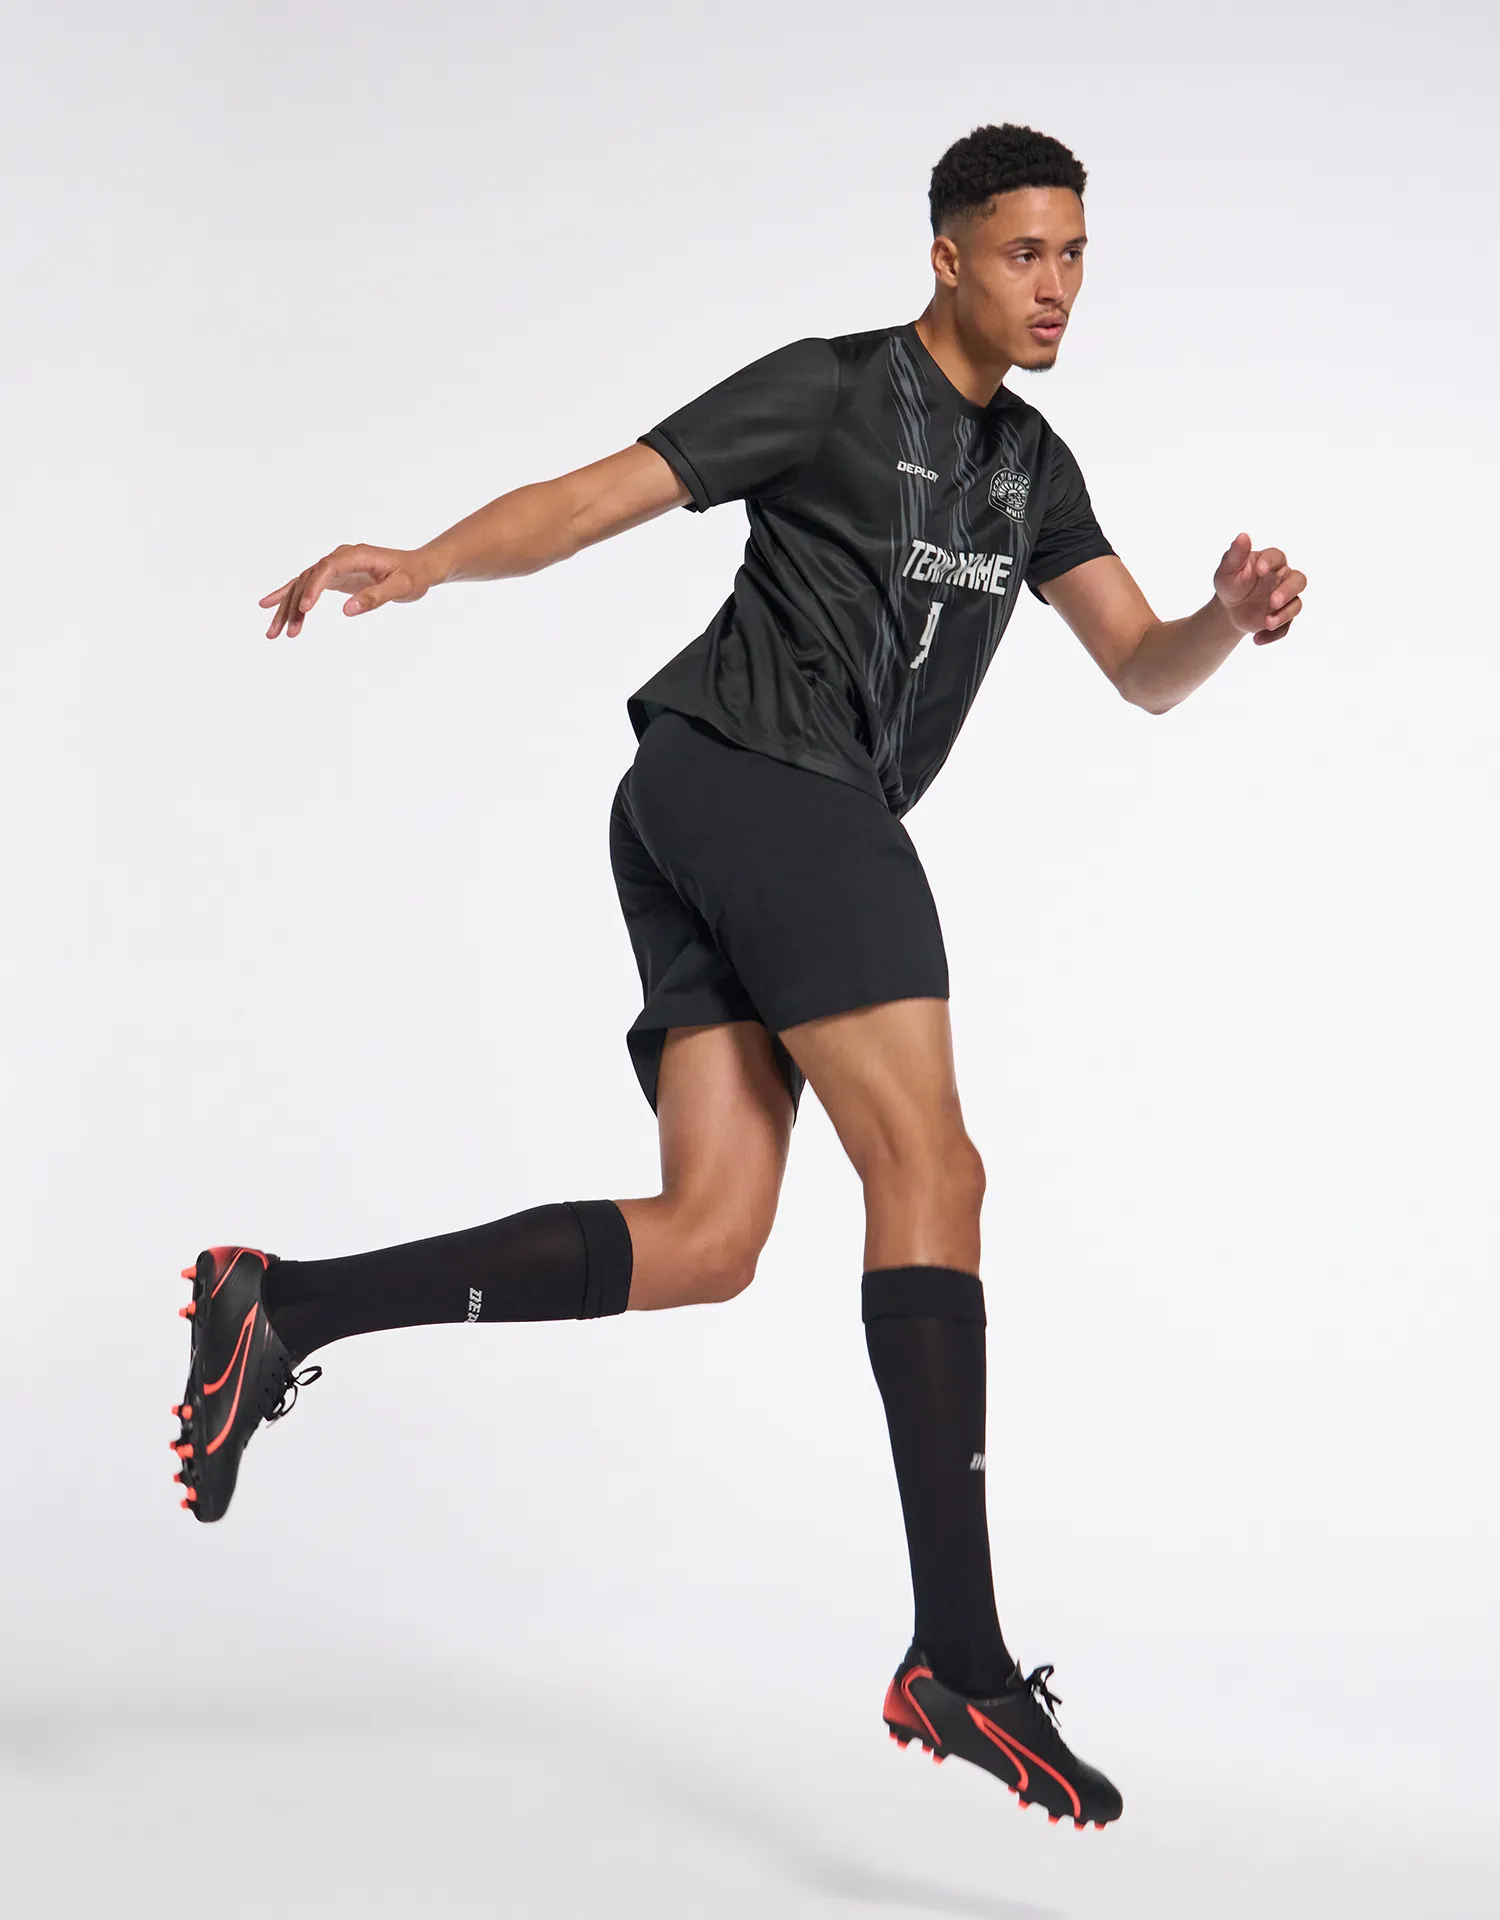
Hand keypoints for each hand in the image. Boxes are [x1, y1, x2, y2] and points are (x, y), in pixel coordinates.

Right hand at [259, 544, 434, 638]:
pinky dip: (292, 600)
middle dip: (293, 604)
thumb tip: (347, 610)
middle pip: (308, 578)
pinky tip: (273, 611)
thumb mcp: (402, 588)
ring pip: (303, 585)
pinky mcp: (334, 578)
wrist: (418, 568)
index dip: (313, 588)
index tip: (305, 609)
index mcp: (356, 556)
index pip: (327, 569)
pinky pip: (308, 588)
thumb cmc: (413, 576)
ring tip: (274, 633)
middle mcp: (340, 558)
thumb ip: (376, 597)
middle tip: (282, 631)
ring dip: (288, 608)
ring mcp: (334, 567)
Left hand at [1213, 532, 1306, 645]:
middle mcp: (1283, 578)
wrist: (1228, 609)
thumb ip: (1234, 556)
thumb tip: (1243, 536)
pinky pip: (1286, 627)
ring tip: (1266, 623)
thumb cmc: (1230, 584)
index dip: (1270, 562)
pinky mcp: (1283, 617)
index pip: (1277, 557)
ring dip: (1283, 615)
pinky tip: (1257, 639)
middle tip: (1272, 602)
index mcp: (1270, 562)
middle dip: (1287, 592)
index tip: (1258, 570)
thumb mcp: (1227, 572)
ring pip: (1297, 605)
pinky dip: (1274, 635)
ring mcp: (1286, 599)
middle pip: (1298, 580)